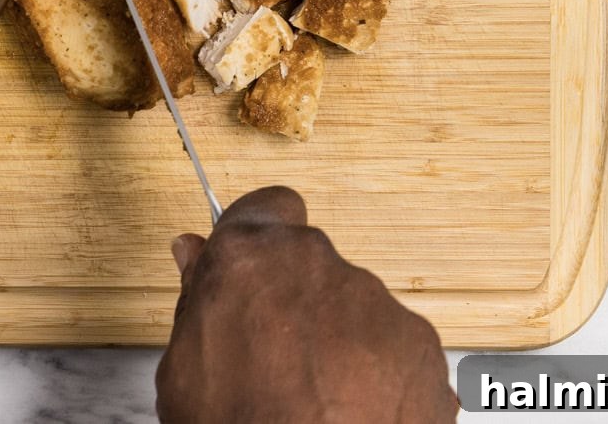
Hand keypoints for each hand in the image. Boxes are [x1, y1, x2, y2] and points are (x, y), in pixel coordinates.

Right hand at [156, 187, 455, 422]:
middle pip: (309, 263)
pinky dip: (379, 374)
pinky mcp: (422, 348)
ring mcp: (378, 306)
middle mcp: (320, 267)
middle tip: (275, 354)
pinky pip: (394, 346)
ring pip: (354, 305)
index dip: (259, 232)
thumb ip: (196, 298)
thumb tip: (196, 257)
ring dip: (339, 338)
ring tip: (315, 396)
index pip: (266, 205)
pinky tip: (353, 411)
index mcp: (253, 259)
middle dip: (295, 297)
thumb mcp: (184, 370)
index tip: (252, 263)